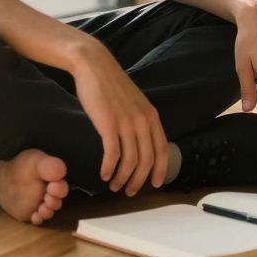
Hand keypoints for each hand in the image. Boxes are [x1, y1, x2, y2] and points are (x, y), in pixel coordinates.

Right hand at [68, 39, 168, 194]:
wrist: (94, 65)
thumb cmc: (110, 84)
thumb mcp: (134, 101)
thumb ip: (140, 120)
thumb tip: (140, 141)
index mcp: (151, 116)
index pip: (162, 150)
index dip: (160, 170)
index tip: (154, 184)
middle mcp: (142, 121)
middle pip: (146, 160)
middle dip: (139, 180)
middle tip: (129, 191)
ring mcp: (126, 123)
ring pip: (130, 161)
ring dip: (122, 178)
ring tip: (114, 185)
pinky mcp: (108, 124)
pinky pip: (112, 155)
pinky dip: (109, 169)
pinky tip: (104, 175)